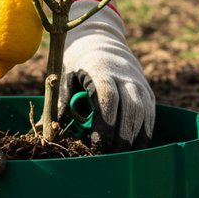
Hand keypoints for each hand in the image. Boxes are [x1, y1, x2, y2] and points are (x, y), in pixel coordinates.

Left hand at [58, 0, 154, 151]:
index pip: (108, 97)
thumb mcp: (65, 76)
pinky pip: (150, 115)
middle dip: (120, 137)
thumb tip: (48, 132)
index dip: (104, 123)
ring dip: (134, 139)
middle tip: (107, 157)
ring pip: (143, 113)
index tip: (95, 145)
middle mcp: (124, 75)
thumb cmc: (77, 63)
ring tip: (120, 158)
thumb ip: (62, 102)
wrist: (100, 40)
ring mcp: (139, 83)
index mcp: (100, 69)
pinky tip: (134, 150)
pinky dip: (144, 135)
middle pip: (130, 109)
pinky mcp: (147, 92)